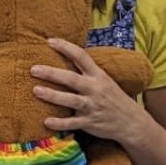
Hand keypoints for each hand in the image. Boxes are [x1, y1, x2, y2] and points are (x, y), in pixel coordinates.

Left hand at [32, 39, 146, 142]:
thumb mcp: (104, 80)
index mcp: (98, 75)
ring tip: (36, 90)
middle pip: (72, 79)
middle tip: (33, 69)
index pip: (81, 57)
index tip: (49, 41)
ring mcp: (92, 106)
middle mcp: (95, 89)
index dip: (65, 47)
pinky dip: (60, 123)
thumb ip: (86, 72)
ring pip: (71, 100)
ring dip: (53, 95)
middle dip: (52, 73)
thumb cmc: (112, 98)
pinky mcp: (90, 122)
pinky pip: (73, 123)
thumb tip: (65, 58)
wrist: (132, 122)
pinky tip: (46, 121)